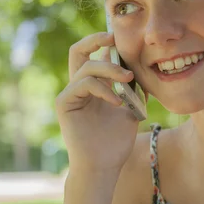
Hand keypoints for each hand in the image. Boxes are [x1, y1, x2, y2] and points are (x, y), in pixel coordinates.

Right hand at [55, 32, 140, 173]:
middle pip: (78, 50)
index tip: (124, 38)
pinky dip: (102, 89)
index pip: (95, 54)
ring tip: (127, 79)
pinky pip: (82, 84)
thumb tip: (139, 66)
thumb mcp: (131, 108)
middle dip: (95, 39)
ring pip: (86, 67)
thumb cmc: (116, 141)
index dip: (106, 42)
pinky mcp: (64, 103)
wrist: (104, 165)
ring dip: (109, 69)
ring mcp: (70, 94)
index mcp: (94, 85)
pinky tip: (117, 102)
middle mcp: (79, 86)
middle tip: (114, 38)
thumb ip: (132, 87)